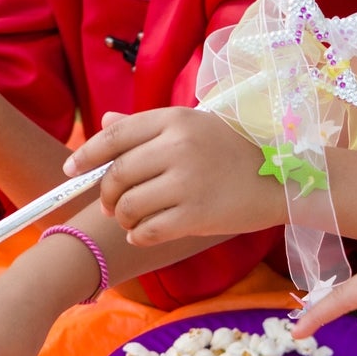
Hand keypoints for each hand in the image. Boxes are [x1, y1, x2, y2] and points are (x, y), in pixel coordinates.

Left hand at [65, 109, 282, 245]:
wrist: (285, 177)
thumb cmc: (235, 151)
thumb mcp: (194, 127)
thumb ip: (147, 128)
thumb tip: (105, 123)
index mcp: (175, 119)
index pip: (115, 136)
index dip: (87, 155)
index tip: (71, 170)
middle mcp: (178, 147)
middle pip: (118, 175)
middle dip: (107, 195)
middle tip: (110, 205)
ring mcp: (187, 182)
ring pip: (129, 206)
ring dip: (123, 219)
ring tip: (133, 220)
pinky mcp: (196, 215)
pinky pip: (148, 231)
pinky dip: (138, 236)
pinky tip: (143, 234)